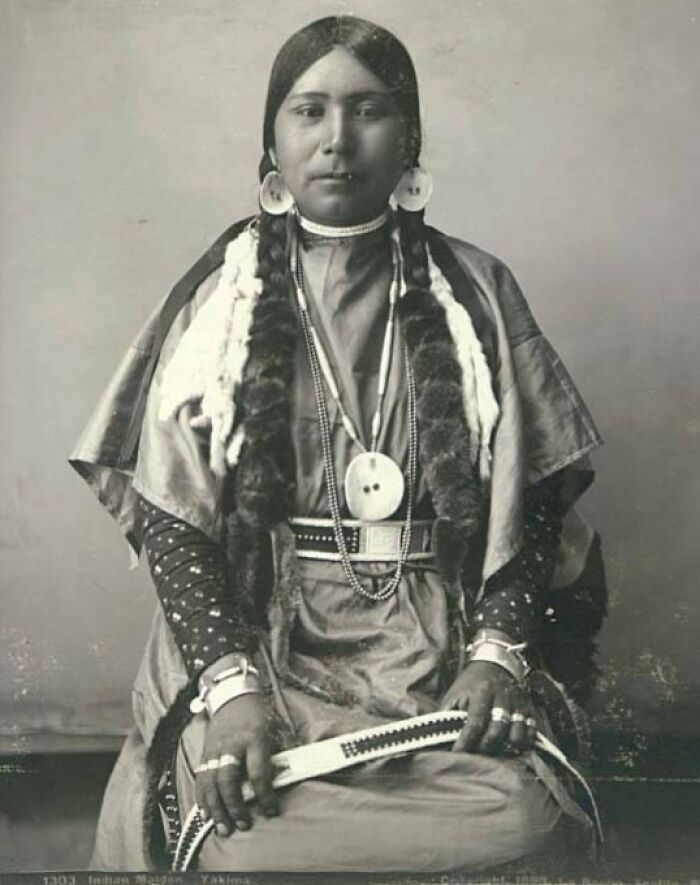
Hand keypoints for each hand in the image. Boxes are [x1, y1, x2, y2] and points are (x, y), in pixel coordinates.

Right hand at [195, 693, 278, 836]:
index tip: (271, 811)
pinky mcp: (205, 752)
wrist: (233, 695)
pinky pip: (201, 778)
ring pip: (211, 782)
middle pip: (229, 779)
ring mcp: (215, 748)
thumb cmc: (257, 714)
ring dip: (216, 808)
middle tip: (242, 825)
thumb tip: (282, 780)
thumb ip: (275, 754)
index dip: (265, 794)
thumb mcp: (273, 728)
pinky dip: (202, 798)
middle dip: (235, 806)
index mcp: (254, 738)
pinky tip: (206, 814)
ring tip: (223, 828)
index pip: (258, 771)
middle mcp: (232, 744)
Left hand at [440, 661, 536, 754]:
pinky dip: (524, 743)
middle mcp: (502, 698)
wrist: (495, 664)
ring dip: (507, 748)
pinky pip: (532, 731)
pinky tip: (512, 746)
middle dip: (486, 747)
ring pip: (517, 733)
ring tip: (496, 751)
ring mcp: (517, 704)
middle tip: (477, 754)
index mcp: (481, 692)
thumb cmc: (470, 684)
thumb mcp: (454, 694)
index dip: (466, 742)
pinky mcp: (528, 708)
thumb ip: (447, 714)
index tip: (458, 753)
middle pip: (497, 731)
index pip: (475, 722)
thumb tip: (438, 736)